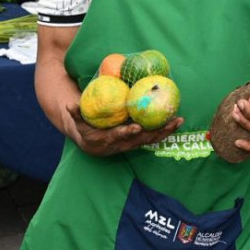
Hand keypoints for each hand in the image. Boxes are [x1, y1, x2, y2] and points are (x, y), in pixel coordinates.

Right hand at [61, 103, 182, 156]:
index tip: (135, 128)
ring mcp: (132, 144)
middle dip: (156, 132)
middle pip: (141, 140)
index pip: (118, 137)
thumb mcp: (78, 123)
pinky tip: (176, 121)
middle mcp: (122, 144)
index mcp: (108, 140)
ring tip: (179, 120)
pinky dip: (165, 130)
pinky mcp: (138, 141)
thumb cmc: (85, 130)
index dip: (126, 134)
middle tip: (170, 122)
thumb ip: (76, 114)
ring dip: (165, 131)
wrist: (91, 144)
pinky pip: (153, 137)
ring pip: (151, 139)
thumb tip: (70, 105)